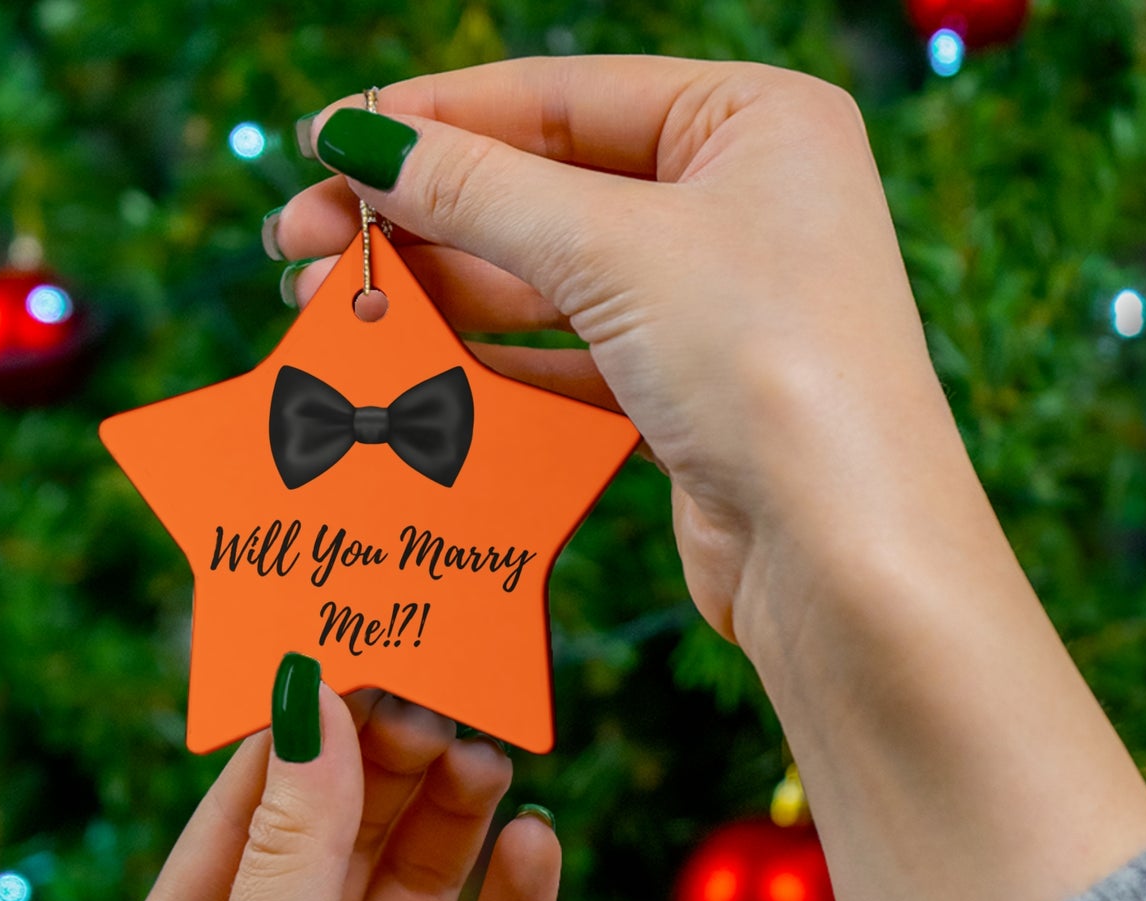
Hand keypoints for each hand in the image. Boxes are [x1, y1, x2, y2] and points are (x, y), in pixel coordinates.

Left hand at [105, 681, 559, 900]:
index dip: (303, 729)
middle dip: (389, 764)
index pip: (250, 809)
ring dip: (454, 817)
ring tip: (488, 753)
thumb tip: (311, 705)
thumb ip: (292, 852)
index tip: (359, 647)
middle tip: (444, 692)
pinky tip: (538, 844)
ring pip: (421, 885)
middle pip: (345, 835)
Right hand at [272, 56, 968, 646]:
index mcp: (754, 121)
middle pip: (545, 190)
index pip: (560, 97)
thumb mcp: (614, 250)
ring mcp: (716, 306)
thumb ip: (479, 190)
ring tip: (333, 308)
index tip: (324, 143)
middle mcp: (741, 204)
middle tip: (300, 243)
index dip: (433, 119)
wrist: (844, 557)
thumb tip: (360, 141)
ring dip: (441, 295)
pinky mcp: (691, 397)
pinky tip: (415, 368)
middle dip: (420, 218)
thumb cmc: (768, 367)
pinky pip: (571, 361)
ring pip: (550, 282)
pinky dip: (493, 365)